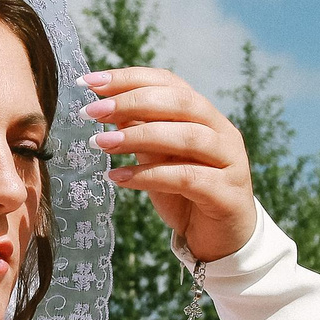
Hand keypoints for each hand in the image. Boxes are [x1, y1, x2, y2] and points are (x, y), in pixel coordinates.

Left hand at [80, 68, 255, 262]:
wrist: (219, 241)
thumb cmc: (186, 195)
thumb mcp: (157, 159)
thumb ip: (140, 132)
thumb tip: (107, 106)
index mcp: (205, 115)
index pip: (170, 83)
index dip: (130, 78)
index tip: (90, 82)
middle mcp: (222, 132)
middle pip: (180, 102)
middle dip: (132, 102)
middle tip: (92, 112)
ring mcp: (230, 161)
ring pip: (186, 137)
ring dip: (138, 136)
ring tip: (101, 143)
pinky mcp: (227, 193)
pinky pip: (186, 178)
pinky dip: (149, 176)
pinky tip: (119, 178)